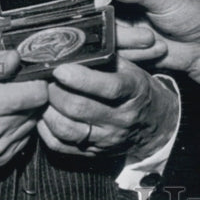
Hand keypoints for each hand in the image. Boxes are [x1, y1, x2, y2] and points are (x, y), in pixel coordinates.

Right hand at [0, 50, 47, 166]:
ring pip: (31, 123)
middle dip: (28, 95)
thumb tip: (18, 60)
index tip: (25, 75)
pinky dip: (17, 127)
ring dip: (23, 111)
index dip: (35, 80)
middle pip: (36, 108)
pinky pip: (24, 138)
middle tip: (8, 87)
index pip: (37, 94)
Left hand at [37, 57, 178, 159]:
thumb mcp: (132, 68)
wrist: (154, 126)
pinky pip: (60, 145)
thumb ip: (107, 58)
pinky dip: (45, 129)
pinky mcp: (92, 153)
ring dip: (48, 110)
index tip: (60, 68)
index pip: (108, 87)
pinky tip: (44, 114)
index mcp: (134, 91)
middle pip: (80, 108)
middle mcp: (121, 118)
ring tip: (44, 96)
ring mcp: (105, 138)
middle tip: (45, 79)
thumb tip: (74, 47)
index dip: (81, 78)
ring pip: (67, 129)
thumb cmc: (138, 90)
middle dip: (56, 92)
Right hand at [106, 0, 199, 88]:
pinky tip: (155, 48)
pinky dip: (134, 53)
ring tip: (152, 38)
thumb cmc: (190, 13)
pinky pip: (111, 51)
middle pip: (89, 9)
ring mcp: (115, 22)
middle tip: (144, 30)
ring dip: (128, 41)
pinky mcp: (119, 44)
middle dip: (112, 23)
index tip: (105, 2)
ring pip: (100, 33)